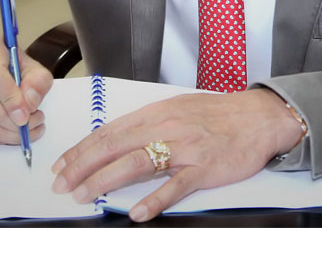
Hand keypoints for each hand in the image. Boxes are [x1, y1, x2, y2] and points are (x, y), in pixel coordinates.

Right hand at [0, 33, 52, 145]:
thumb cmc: (3, 64)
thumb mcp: (27, 63)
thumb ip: (37, 79)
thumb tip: (31, 102)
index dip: (11, 99)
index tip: (26, 115)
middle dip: (15, 122)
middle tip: (34, 122)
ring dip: (8, 133)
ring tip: (25, 127)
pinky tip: (6, 132)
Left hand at [50, 87, 304, 220]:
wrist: (259, 116)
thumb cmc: (218, 115)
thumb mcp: (178, 109)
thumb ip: (148, 126)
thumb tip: (116, 143)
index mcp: (157, 112)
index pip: (110, 131)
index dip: (83, 148)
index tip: (62, 164)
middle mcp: (167, 126)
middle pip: (116, 145)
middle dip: (84, 165)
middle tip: (62, 184)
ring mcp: (186, 147)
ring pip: (137, 162)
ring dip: (106, 180)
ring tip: (85, 195)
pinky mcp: (205, 167)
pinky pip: (176, 185)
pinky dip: (155, 199)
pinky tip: (136, 212)